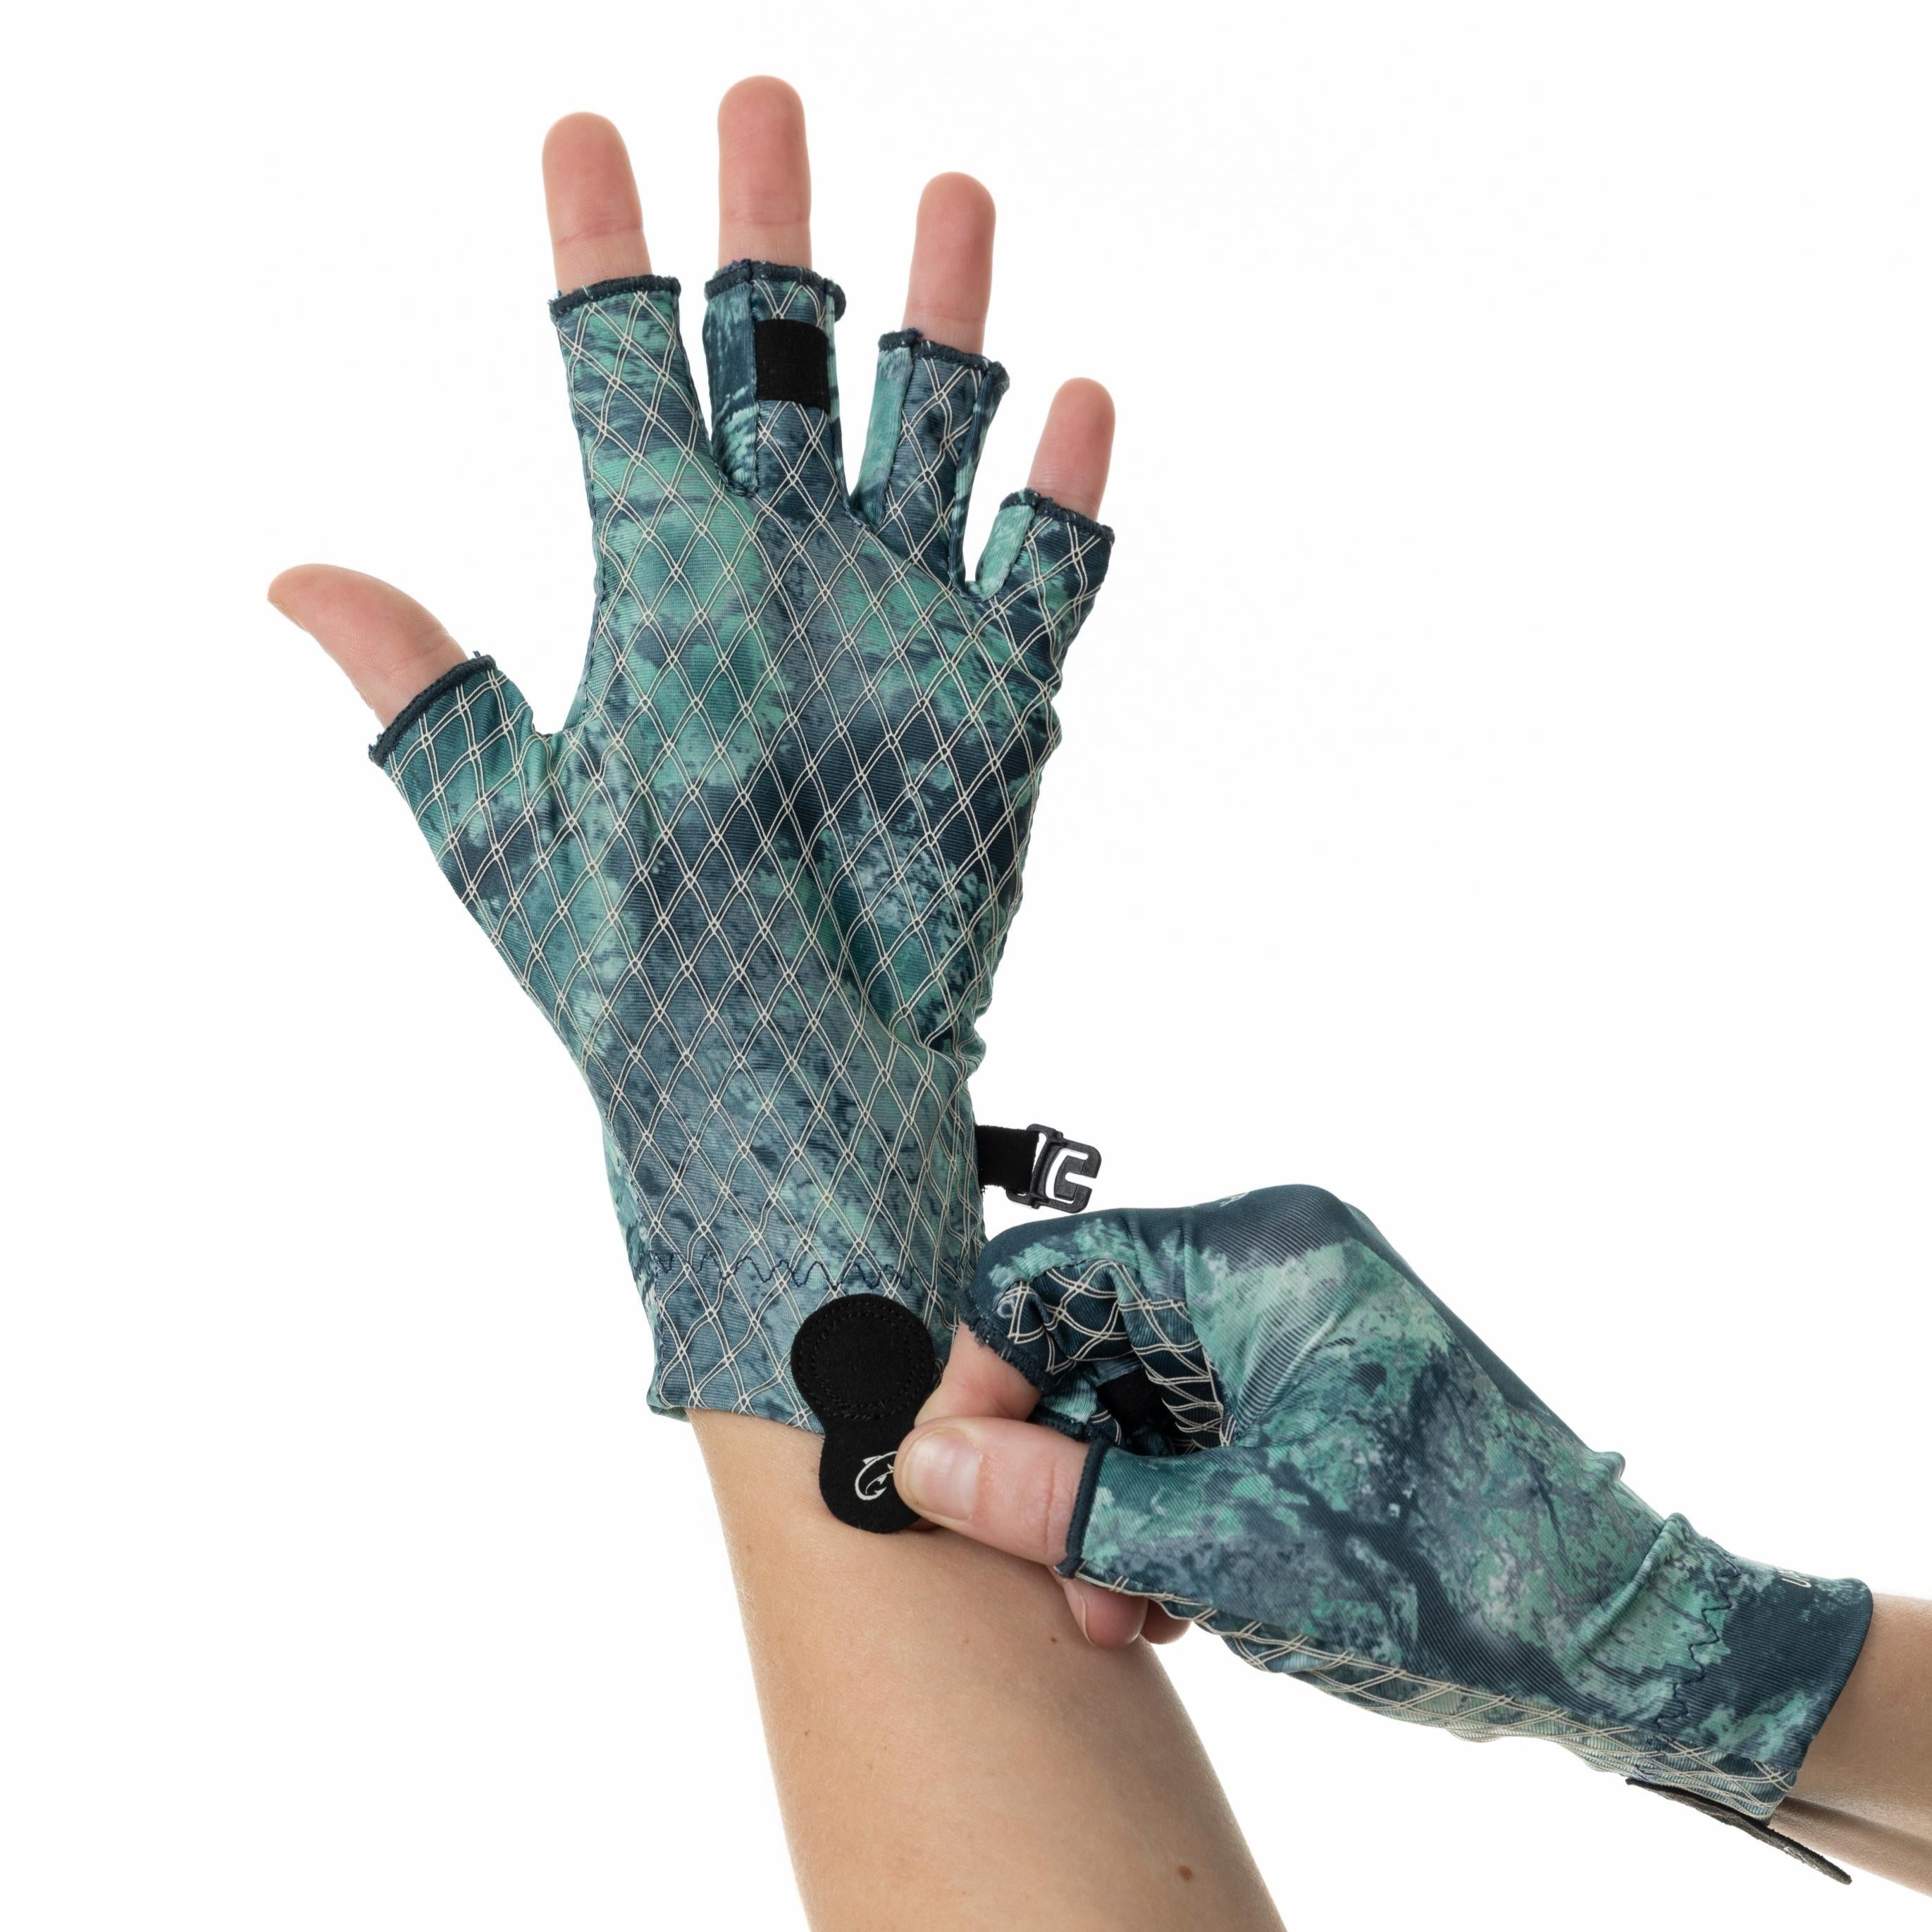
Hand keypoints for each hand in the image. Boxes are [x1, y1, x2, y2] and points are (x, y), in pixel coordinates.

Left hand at [268, 81, 1116, 1423]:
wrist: (789, 1098)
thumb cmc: (642, 980)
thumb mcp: (506, 834)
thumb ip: (426, 693)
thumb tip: (291, 571)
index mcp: (659, 590)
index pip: (621, 382)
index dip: (600, 255)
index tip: (579, 134)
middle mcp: (780, 583)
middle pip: (778, 363)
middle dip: (770, 232)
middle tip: (762, 100)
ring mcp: (897, 631)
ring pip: (927, 431)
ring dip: (937, 318)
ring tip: (943, 193)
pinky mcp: (997, 702)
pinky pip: (1048, 572)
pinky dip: (1067, 495)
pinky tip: (1079, 400)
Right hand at [898, 1184, 1873, 1831]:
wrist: (1618, 1637)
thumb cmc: (1447, 1570)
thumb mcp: (1228, 1545)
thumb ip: (1065, 1500)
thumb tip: (925, 1468)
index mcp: (1258, 1255)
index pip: (1057, 1269)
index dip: (982, 1370)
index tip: (948, 1473)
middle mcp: (1274, 1268)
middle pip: (1090, 1336)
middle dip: (1055, 1460)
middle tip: (1053, 1573)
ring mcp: (1297, 1329)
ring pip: (1135, 1394)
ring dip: (1107, 1502)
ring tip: (1126, 1607)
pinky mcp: (1313, 1388)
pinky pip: (1191, 1426)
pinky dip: (1163, 1505)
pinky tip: (1169, 1592)